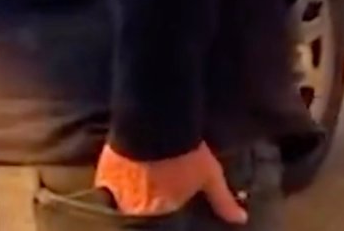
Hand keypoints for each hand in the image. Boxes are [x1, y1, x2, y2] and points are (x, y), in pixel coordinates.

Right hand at [93, 142, 247, 223]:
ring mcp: (116, 194)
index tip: (168, 196)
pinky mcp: (102, 177)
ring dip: (131, 193)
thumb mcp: (210, 176)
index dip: (166, 206)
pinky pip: (105, 187)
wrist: (157, 124)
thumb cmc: (187, 152)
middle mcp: (136, 208)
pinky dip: (112, 183)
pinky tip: (122, 171)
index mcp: (160, 211)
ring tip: (141, 176)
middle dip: (148, 201)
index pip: (162, 218)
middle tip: (155, 184)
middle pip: (141, 211)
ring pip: (123, 201)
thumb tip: (241, 219)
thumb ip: (223, 201)